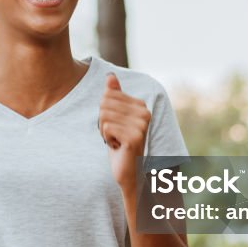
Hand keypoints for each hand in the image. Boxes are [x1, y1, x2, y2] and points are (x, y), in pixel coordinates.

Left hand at [98, 73, 150, 190]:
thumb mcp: (115, 116)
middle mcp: (144, 113)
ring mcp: (141, 125)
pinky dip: (106, 139)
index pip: (108, 95)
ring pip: (104, 116)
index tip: (115, 126)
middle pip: (104, 104)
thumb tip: (110, 75)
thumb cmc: (119, 143)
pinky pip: (106, 127)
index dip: (104, 112)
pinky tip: (117, 146)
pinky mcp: (134, 137)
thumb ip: (114, 95)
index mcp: (141, 105)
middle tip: (114, 135)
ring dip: (104, 131)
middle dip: (103, 121)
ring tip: (116, 140)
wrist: (128, 170)